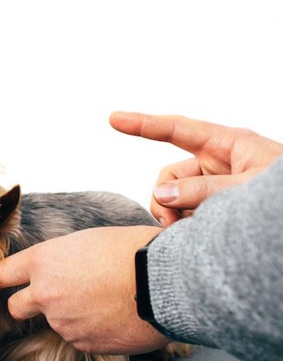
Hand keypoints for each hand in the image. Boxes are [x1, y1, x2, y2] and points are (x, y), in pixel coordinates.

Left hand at [0, 225, 169, 354]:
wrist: (162, 281)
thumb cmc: (130, 251)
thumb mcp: (85, 241)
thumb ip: (59, 259)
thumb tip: (56, 270)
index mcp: (42, 262)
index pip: (1, 275)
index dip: (3, 279)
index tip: (5, 282)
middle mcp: (44, 294)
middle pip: (14, 308)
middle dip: (24, 305)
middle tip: (48, 298)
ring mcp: (62, 323)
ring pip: (54, 322)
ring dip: (69, 316)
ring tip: (103, 300)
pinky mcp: (83, 343)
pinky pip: (78, 337)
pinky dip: (90, 330)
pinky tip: (112, 316)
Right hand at [110, 112, 282, 226]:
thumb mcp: (247, 191)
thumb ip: (202, 191)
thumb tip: (160, 194)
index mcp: (230, 145)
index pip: (177, 129)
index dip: (143, 124)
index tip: (113, 119)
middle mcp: (220, 164)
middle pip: (170, 175)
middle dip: (165, 199)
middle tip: (171, 226)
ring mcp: (218, 188)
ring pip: (175, 200)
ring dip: (177, 219)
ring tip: (194, 237)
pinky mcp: (218, 211)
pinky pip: (187, 216)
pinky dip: (187, 229)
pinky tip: (199, 241)